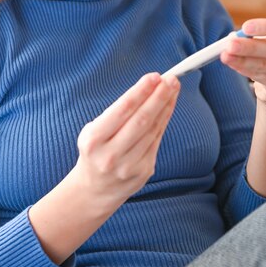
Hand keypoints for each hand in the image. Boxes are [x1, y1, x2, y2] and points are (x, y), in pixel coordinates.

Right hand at [75, 73, 179, 209]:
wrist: (95, 189)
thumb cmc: (95, 151)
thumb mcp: (93, 131)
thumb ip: (117, 113)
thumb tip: (147, 88)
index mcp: (94, 140)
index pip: (122, 110)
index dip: (140, 92)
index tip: (154, 76)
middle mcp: (111, 154)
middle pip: (141, 120)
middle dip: (158, 97)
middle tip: (171, 79)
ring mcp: (129, 165)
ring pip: (153, 130)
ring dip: (165, 106)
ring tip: (172, 88)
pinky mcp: (143, 171)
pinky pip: (156, 140)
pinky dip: (164, 120)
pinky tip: (168, 106)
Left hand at [221, 17, 265, 104]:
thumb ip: (254, 36)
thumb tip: (233, 38)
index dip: (265, 27)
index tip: (245, 27)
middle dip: (249, 47)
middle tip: (230, 45)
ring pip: (264, 65)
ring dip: (242, 61)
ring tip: (225, 56)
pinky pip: (260, 77)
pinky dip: (243, 69)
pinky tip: (232, 64)